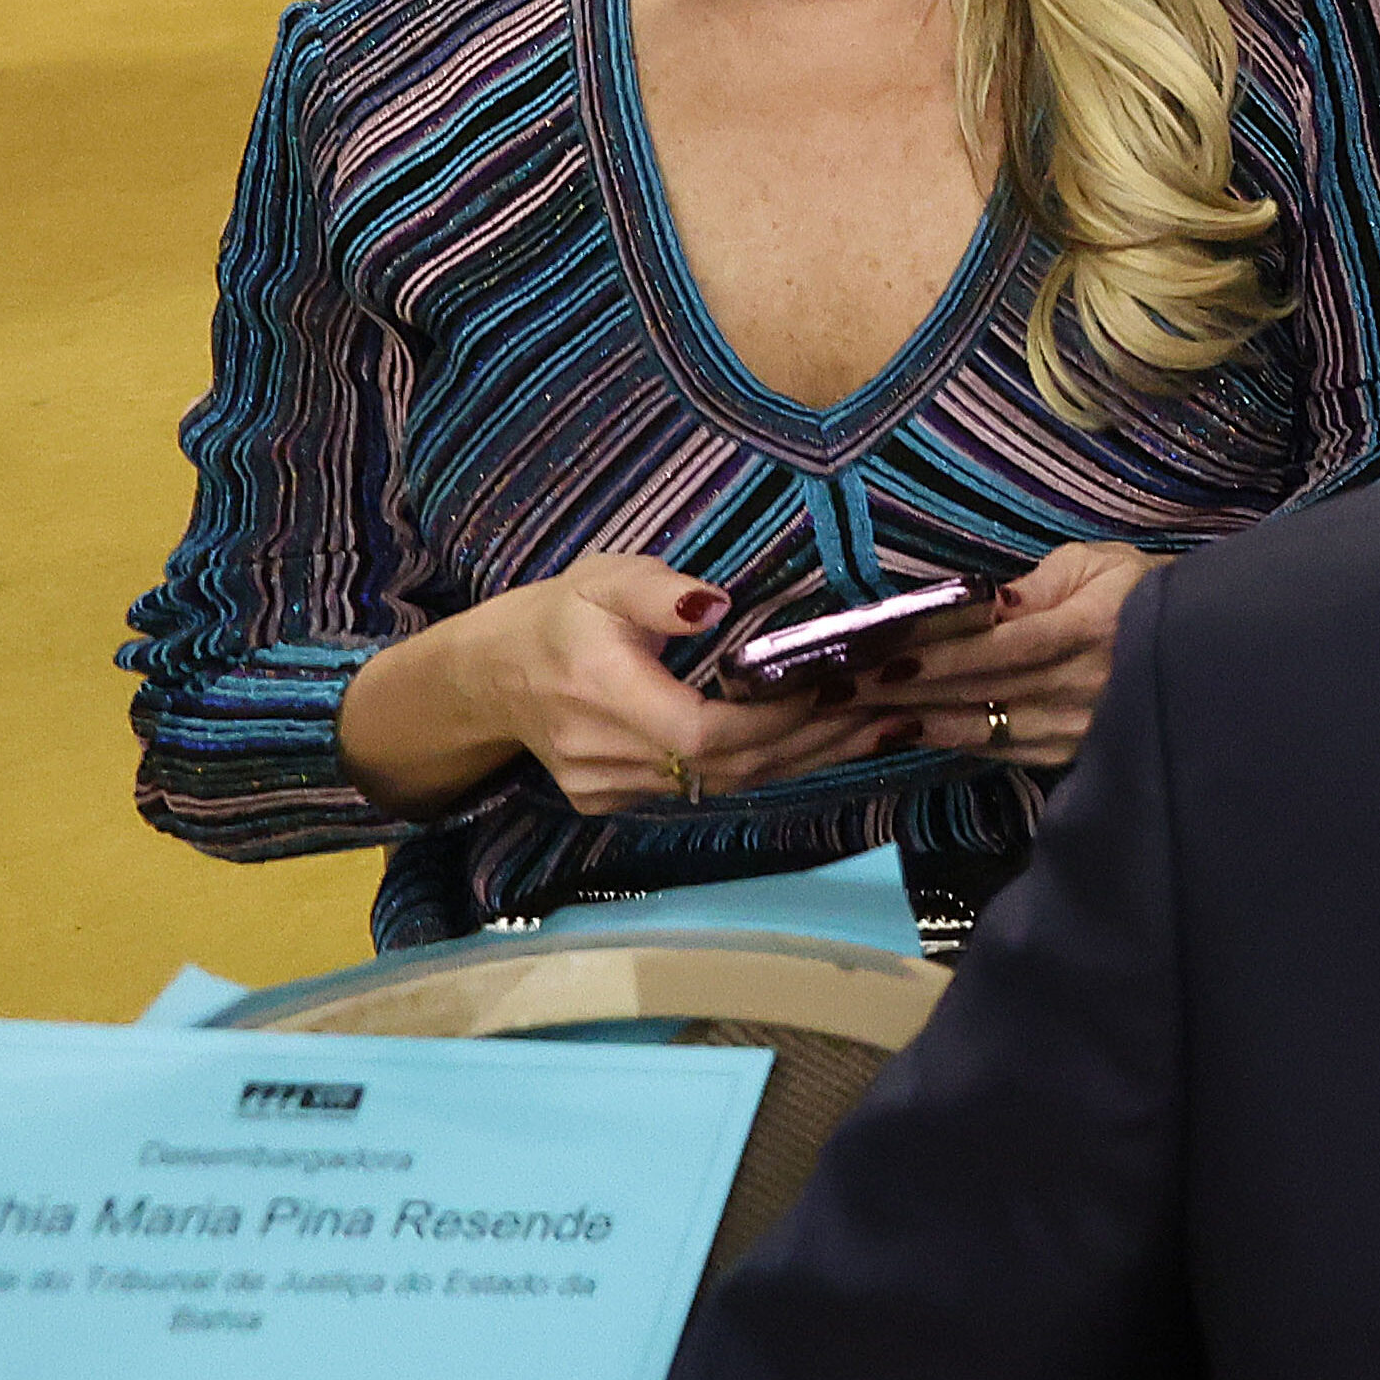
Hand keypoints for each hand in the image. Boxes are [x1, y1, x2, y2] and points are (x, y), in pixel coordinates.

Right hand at [332, 546, 887, 818]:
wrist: (490, 676)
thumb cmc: (559, 615)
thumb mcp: (602, 579)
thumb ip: (656, 591)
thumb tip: (712, 604)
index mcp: (600, 693)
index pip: (703, 733)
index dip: (775, 718)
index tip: (838, 685)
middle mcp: (603, 754)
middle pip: (728, 766)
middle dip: (813, 738)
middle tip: (889, 704)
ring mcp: (607, 787)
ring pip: (724, 785)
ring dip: (804, 757)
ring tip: (878, 724)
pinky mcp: (613, 801)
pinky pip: (704, 790)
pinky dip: (766, 767)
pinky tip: (821, 742)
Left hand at [840, 541, 1153, 771]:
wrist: (1202, 646)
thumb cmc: (1141, 590)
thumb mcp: (1099, 563)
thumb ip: (1042, 582)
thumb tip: (984, 604)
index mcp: (1091, 630)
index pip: (1001, 646)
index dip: (938, 655)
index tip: (877, 658)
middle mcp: (1083, 686)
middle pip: (979, 690)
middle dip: (902, 690)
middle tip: (834, 689)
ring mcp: (1076, 727)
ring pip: (982, 727)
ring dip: (914, 722)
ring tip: (852, 716)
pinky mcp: (1069, 752)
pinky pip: (998, 749)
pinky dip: (948, 740)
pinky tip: (905, 731)